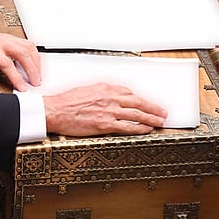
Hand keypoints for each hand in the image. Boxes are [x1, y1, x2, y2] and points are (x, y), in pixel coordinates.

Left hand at [0, 23, 40, 91]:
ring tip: (38, 75)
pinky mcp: (12, 37)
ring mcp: (8, 38)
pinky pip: (28, 43)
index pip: (7, 64)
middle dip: (32, 69)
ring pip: (28, 47)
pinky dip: (34, 54)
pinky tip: (35, 63)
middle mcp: (1, 41)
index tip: (22, 87)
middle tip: (36, 82)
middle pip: (22, 53)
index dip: (16, 77)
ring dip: (35, 61)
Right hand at [43, 83, 166, 135]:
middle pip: (138, 103)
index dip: (142, 100)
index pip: (130, 93)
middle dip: (153, 108)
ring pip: (137, 115)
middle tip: (162, 112)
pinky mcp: (105, 124)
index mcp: (106, 88)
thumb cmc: (66, 102)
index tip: (148, 104)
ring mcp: (109, 111)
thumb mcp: (87, 90)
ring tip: (159, 122)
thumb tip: (111, 97)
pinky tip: (147, 130)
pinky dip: (139, 128)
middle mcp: (110, 98)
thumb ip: (102, 93)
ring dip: (151, 118)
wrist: (55, 111)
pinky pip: (127, 127)